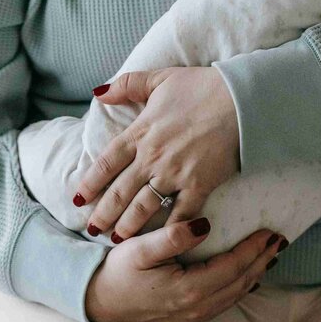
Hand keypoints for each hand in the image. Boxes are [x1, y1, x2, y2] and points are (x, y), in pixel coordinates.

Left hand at [75, 67, 239, 242]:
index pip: (106, 163)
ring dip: (127, 226)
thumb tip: (98, 93)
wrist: (242, 99)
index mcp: (140, 133)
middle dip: (103, 213)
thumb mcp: (160, 78)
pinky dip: (170, 231)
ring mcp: (175, 173)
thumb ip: (127, 85)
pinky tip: (160, 243)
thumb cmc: (202, 87)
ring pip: (143, 207)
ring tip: (117, 239)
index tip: (78, 199)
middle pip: (119, 191)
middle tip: (92, 230)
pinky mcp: (199, 185)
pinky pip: (180, 214)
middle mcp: (152, 157)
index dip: (89, 183)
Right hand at [85, 217, 284, 321]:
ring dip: (254, 275)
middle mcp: (195, 308)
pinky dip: (239, 288)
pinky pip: (222, 304)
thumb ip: (173, 237)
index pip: (233, 266)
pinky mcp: (186, 320)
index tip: (270, 232)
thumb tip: (204, 226)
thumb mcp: (139, 248)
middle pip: (240, 283)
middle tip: (280, 240)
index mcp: (188, 289)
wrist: (97, 301)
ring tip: (269, 256)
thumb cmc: (116, 271)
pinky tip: (245, 278)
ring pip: (234, 296)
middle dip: (262, 261)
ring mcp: (192, 317)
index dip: (254, 249)